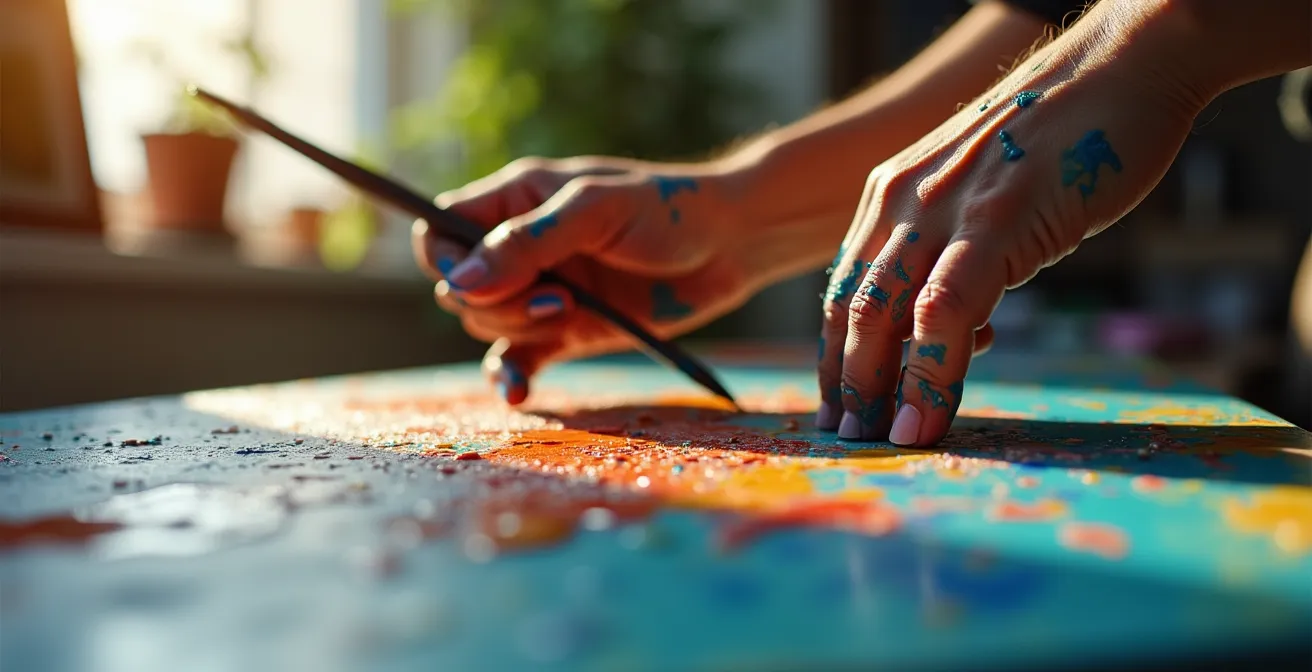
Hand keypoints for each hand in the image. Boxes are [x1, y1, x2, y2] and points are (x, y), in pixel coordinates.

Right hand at [413, 156, 762, 403]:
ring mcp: (542, 290)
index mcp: (516, 199)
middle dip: (496, 303)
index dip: (444, 260)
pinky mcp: (568, 331)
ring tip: (573, 311)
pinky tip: (518, 392)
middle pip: (459, 289)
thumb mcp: (596, 211)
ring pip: (488, 325)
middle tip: (558, 298)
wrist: (730, 245)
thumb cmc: (668, 210)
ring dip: (520, 329)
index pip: (440, 230)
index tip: (478, 281)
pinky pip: (518, 359)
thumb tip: (461, 282)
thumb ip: (528, 243)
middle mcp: (520, 246)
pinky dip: (512, 376)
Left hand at [816, 3, 1210, 445]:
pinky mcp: (994, 220)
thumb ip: (959, 253)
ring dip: (875, 387)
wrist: (1122, 67)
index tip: (836, 406)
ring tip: (876, 441)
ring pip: (884, 315)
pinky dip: (930, 373)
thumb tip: (960, 330)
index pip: (846, 289)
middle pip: (851, 308)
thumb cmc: (1062, 138)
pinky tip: (925, 418)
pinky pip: (946, 311)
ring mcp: (943, 209)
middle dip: (843, 381)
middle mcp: (900, 200)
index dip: (836, 355)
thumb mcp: (985, 197)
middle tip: (843, 438)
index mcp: (891, 195)